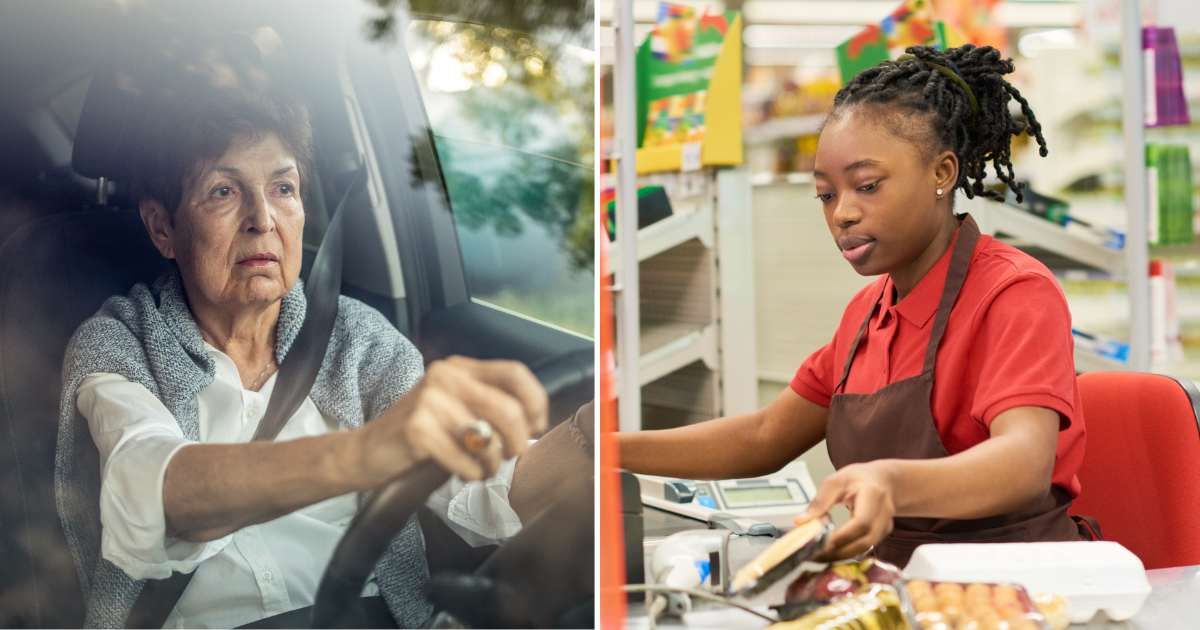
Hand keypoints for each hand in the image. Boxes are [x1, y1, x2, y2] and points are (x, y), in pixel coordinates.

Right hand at [357, 356, 548, 482]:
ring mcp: (430, 400)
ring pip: (488, 439)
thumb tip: (532, 423)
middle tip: (508, 456)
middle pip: (509, 409)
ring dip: (492, 464)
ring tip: (482, 470)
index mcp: (460, 368)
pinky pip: (464, 458)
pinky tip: (463, 473)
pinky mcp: (417, 428)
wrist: (367, 450)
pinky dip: (470, 473)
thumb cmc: (420, 434)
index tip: (536, 426)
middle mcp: (446, 376)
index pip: (515, 373)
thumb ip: (488, 406)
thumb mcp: (455, 408)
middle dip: (517, 442)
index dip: (535, 402)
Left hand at [794, 461, 896, 559]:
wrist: (883, 481)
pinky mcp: (881, 536)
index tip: (820, 543)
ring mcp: (885, 526)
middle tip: (815, 555)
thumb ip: (820, 501)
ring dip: (841, 555)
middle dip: (839, 552)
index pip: (861, 522)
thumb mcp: (836, 480)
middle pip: (865, 541)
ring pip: (864, 549)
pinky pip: (863, 548)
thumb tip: (801, 521)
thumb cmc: (859, 478)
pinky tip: (830, 552)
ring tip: (819, 556)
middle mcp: (884, 514)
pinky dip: (846, 552)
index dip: (841, 536)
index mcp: (873, 495)